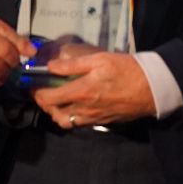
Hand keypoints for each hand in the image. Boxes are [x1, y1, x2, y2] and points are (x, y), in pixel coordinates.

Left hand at [33, 51, 156, 127]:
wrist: (151, 88)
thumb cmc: (125, 69)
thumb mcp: (99, 59)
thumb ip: (72, 64)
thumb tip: (50, 66)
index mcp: (81, 92)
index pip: (48, 98)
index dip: (35, 92)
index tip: (31, 83)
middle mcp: (84, 109)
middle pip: (53, 113)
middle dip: (43, 103)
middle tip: (41, 91)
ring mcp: (92, 118)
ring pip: (64, 122)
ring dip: (55, 112)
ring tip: (55, 99)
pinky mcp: (101, 122)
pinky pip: (78, 124)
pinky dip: (69, 116)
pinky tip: (72, 104)